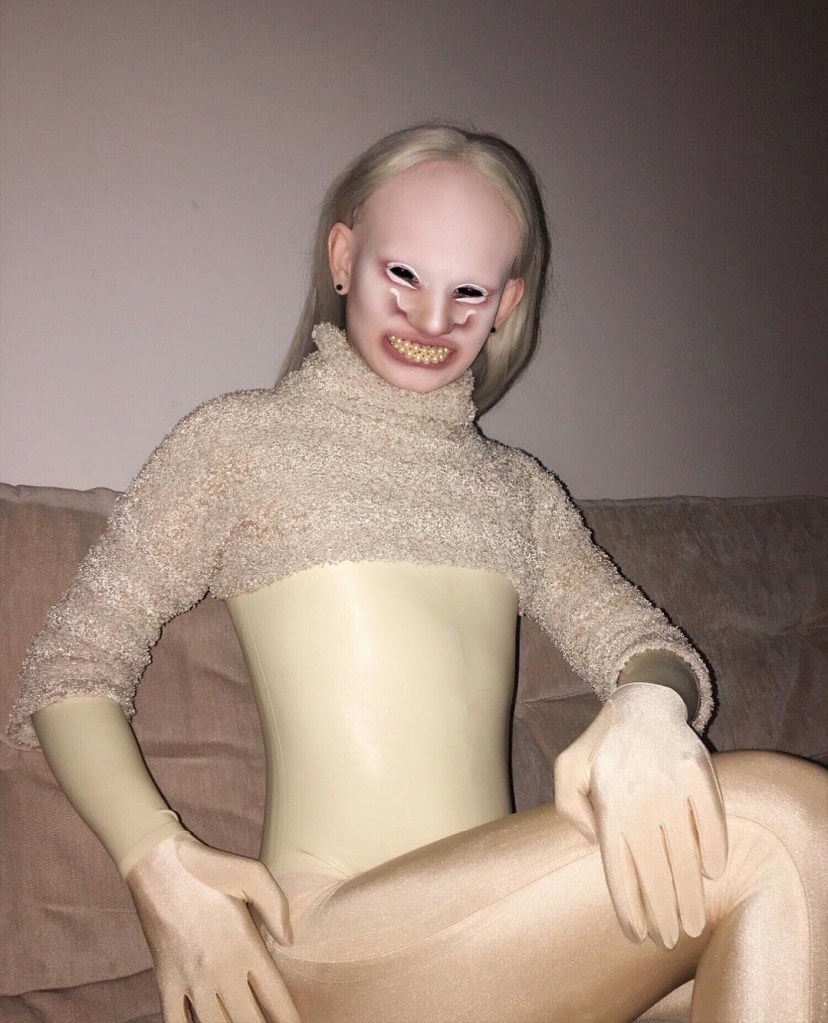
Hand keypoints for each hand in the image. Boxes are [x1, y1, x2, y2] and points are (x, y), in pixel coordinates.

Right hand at [126, 832, 300, 1022]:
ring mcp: (191, 979)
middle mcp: (221, 970)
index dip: (289, 1019)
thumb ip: (277, 907)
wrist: (159, 865)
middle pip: (249, 1021)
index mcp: (246, 946)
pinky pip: (176, 1022)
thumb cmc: (210, 867)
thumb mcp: (253, 874)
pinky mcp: (165, 981)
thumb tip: (290, 941)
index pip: (275, 999)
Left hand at [553, 682, 726, 949]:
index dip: (629, 906)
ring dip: (691, 894)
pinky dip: (714, 848)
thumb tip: (596, 844)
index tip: (637, 933)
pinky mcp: (699, 772)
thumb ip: (568, 807)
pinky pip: (711, 820)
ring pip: (685, 854)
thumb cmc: (602, 743)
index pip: (619, 869)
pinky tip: (712, 873)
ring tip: (693, 923)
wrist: (643, 701)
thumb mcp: (568, 768)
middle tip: (671, 939)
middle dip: (664, 913)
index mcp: (607, 803)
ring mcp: (671, 786)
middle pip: (655, 870)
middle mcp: (639, 799)